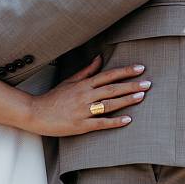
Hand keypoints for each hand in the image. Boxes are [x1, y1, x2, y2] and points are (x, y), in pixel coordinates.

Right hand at [25, 55, 149, 136]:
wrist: (36, 113)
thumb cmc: (53, 98)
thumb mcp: (70, 81)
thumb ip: (87, 71)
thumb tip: (100, 58)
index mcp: (84, 84)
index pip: (108, 75)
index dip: (125, 71)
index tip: (140, 68)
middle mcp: (85, 95)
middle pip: (112, 89)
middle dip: (131, 85)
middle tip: (148, 83)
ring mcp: (83, 110)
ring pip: (109, 104)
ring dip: (126, 100)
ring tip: (141, 96)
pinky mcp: (81, 125)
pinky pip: (101, 123)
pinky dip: (115, 121)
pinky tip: (128, 120)